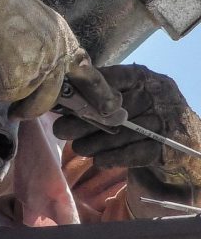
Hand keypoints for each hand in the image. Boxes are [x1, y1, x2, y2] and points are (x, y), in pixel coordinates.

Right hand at [0, 0, 123, 118]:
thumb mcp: (32, 22)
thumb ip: (41, 46)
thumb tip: (34, 73)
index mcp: (63, 36)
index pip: (87, 69)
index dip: (99, 93)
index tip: (114, 110)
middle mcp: (57, 50)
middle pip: (53, 96)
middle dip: (33, 110)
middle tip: (17, 115)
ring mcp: (40, 63)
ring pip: (28, 100)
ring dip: (7, 98)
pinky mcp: (20, 74)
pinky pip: (5, 94)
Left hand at [53, 64, 200, 185]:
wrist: (177, 136)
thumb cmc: (142, 110)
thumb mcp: (128, 93)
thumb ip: (101, 91)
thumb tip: (64, 95)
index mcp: (142, 77)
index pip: (113, 77)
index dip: (86, 88)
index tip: (65, 100)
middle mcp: (155, 95)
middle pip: (114, 109)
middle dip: (83, 121)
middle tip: (61, 130)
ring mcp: (162, 121)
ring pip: (122, 133)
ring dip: (94, 143)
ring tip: (78, 148)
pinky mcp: (165, 147)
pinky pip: (135, 154)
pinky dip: (113, 158)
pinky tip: (98, 160)